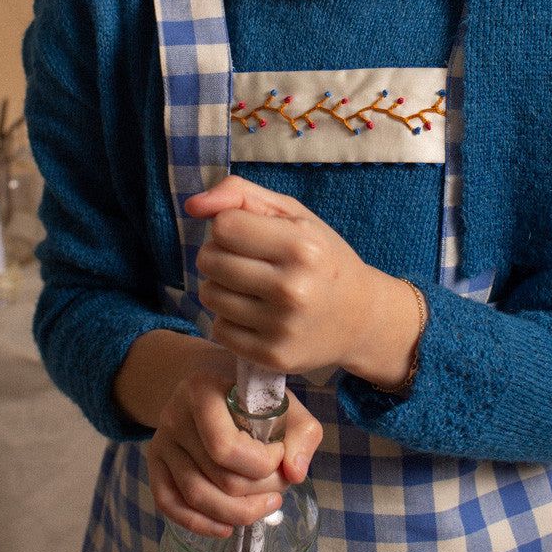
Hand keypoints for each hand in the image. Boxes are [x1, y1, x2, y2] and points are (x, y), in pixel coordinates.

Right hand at [147, 363, 320, 537]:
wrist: (213, 383)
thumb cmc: (250, 395)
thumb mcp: (283, 402)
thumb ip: (301, 433)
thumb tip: (295, 473)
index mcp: (202, 391)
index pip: (227, 448)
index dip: (263, 463)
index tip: (282, 453)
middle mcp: (175, 415)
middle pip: (218, 477)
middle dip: (260, 491)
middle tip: (280, 483)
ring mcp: (162, 441)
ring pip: (196, 497)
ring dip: (238, 513)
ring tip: (265, 505)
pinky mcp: (155, 463)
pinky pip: (169, 504)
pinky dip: (200, 524)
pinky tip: (227, 527)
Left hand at [185, 176, 421, 387]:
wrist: (360, 317)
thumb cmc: (320, 257)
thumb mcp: (292, 214)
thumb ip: (240, 194)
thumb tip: (192, 204)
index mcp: (302, 246)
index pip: (224, 226)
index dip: (230, 226)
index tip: (251, 235)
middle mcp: (293, 288)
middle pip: (210, 260)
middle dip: (220, 255)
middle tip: (248, 262)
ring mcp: (282, 326)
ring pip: (208, 294)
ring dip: (221, 287)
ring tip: (251, 288)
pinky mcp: (272, 356)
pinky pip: (217, 329)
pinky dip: (229, 319)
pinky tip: (255, 314)